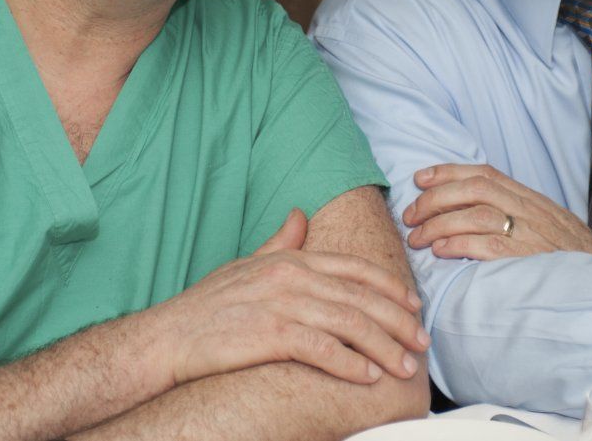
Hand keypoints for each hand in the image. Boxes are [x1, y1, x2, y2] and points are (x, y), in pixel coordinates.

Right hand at [152, 208, 429, 389]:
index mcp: (290, 259)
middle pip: (360, 296)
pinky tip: (369, 376)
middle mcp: (291, 276)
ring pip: (348, 323)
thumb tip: (299, 215)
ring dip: (383, 346)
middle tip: (422, 339)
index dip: (389, 285)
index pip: (353, 268)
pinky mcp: (271, 335)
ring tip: (405, 366)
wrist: (169, 336)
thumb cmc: (207, 306)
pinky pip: (322, 349)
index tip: (413, 303)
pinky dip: (349, 363)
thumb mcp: (246, 264)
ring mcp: (282, 304)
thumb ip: (279, 242)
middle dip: (397, 319)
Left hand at [402, 163, 591, 260]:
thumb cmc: (570, 255)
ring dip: (438, 224)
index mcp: (530, 197)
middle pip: (473, 189)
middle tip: (410, 215)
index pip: (483, 173)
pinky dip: (458, 245)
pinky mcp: (527, 260)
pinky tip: (440, 251)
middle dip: (434, 199)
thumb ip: (515, 210)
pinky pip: (486, 246)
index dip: (448, 172)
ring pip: (474, 214)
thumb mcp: (546, 222)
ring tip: (417, 238)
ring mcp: (529, 233)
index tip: (420, 178)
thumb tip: (474, 205)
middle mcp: (528, 209)